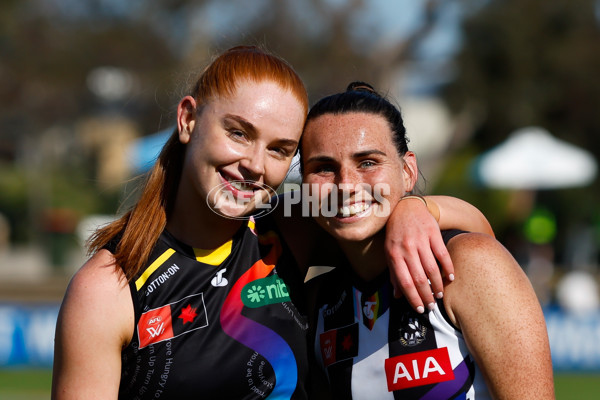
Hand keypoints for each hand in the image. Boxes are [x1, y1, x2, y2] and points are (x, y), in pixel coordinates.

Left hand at [385, 197, 453, 312]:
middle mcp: (406, 248)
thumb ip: (393, 273)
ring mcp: (420, 240)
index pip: (404, 282)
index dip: (412, 298)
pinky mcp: (433, 233)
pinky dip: (448, 268)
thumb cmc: (396, 233)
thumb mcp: (389, 252)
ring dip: (437, 285)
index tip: (419, 309)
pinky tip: (451, 277)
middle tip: (432, 306)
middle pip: (419, 279)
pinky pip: (442, 254)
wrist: (405, 208)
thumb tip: (397, 296)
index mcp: (394, 255)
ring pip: (431, 269)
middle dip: (426, 296)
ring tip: (439, 294)